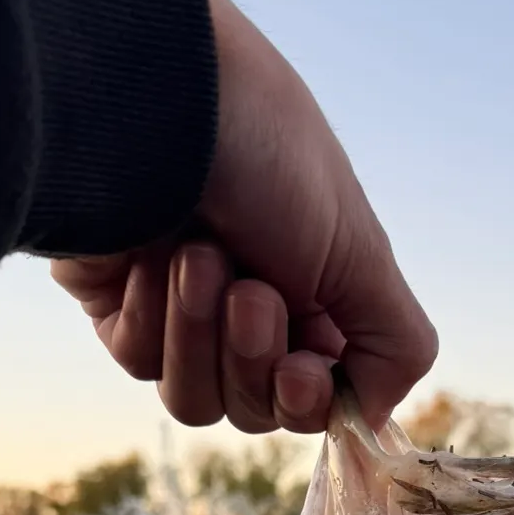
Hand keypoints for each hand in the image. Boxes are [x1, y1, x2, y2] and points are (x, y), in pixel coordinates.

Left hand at [51, 0, 436, 433]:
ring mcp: (179, 308)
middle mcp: (249, 306)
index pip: (316, 397)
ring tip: (198, 256)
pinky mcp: (116, 303)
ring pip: (195, 399)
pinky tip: (150, 253)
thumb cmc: (270, 156)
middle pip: (255, 409)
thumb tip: (375, 416)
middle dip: (252, 355)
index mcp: (316, 295)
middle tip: (249, 289)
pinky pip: (139, 359)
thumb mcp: (363, 253)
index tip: (302, 367)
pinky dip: (152, 314)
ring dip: (202, 333)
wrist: (152, 98)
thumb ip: (397, 344)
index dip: (308, 399)